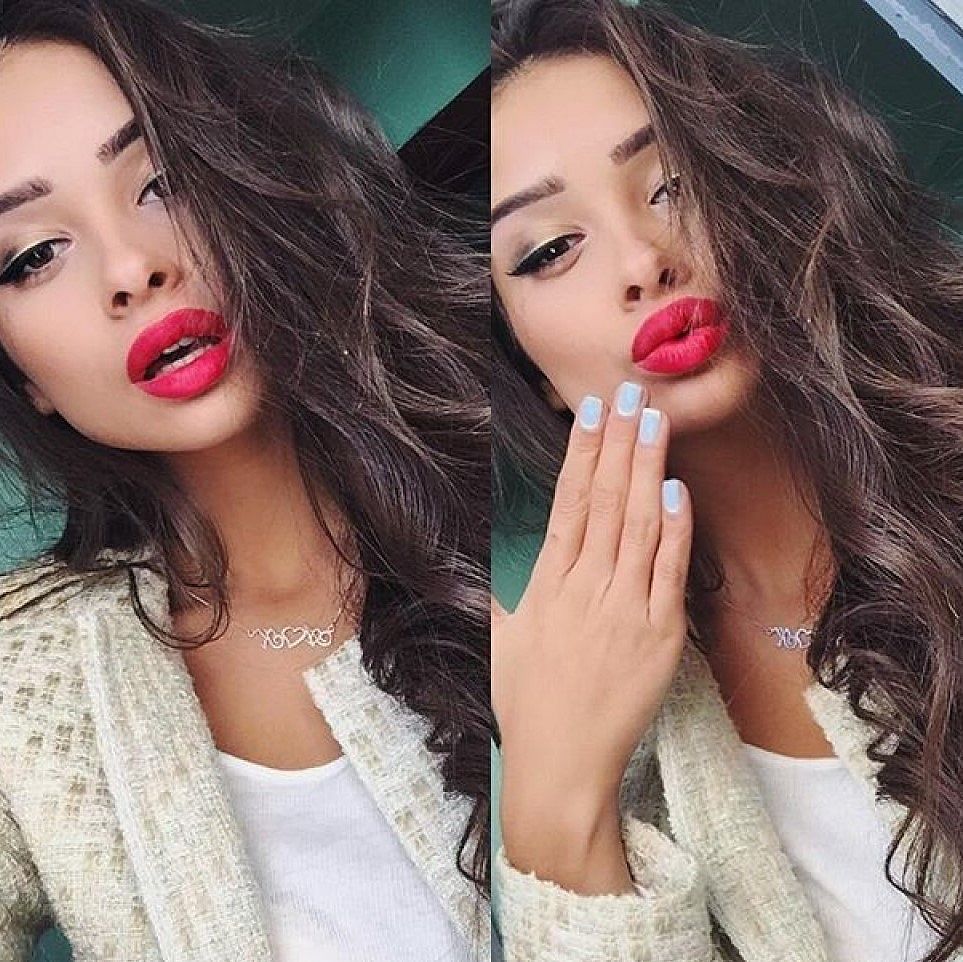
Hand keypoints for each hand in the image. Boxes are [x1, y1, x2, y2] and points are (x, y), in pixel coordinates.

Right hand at [492, 381, 692, 890]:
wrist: (560, 762)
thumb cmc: (527, 700)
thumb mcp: (506, 633)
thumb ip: (517, 582)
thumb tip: (529, 540)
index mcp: (546, 584)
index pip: (568, 504)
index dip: (581, 455)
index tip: (590, 414)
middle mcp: (585, 587)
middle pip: (606, 501)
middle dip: (618, 443)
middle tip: (631, 395)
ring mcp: (625, 609)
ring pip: (639, 524)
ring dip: (647, 469)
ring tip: (655, 423)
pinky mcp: (660, 634)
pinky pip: (670, 570)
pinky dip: (675, 528)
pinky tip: (677, 489)